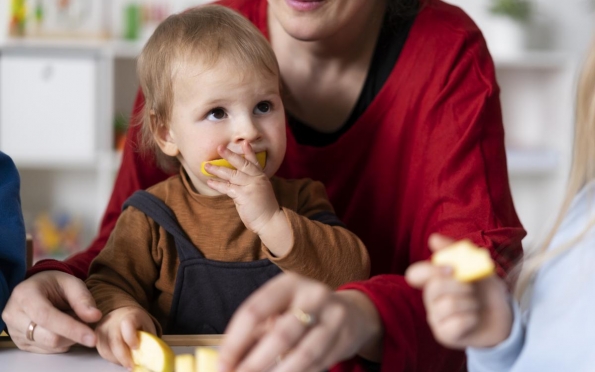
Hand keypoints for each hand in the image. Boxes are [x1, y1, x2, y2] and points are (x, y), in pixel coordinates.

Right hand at [2, 270, 101, 352]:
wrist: (37, 288)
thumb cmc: (55, 284)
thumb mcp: (72, 283)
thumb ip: (83, 299)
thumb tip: (95, 317)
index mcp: (25, 295)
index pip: (47, 317)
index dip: (71, 329)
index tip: (92, 337)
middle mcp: (14, 315)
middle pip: (49, 337)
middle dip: (74, 333)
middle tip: (83, 319)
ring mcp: (14, 331)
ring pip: (51, 346)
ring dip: (69, 337)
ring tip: (70, 318)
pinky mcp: (21, 343)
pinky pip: (48, 350)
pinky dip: (63, 341)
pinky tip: (61, 328)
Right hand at [95, 306, 155, 368]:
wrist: (122, 314)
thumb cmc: (137, 323)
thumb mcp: (147, 327)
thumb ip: (149, 340)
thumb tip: (152, 357)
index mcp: (129, 316)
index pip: (127, 325)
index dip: (131, 337)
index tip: (136, 347)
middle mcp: (113, 321)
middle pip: (115, 341)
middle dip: (124, 357)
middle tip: (132, 366)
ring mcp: (103, 329)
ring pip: (106, 349)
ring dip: (117, 360)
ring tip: (127, 364)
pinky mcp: (97, 338)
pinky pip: (102, 352)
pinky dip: (111, 359)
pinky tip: (120, 360)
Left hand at [206, 142, 291, 255]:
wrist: (271, 221)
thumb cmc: (263, 209)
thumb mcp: (259, 192)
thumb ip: (248, 185)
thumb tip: (233, 182)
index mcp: (261, 178)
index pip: (254, 162)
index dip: (249, 152)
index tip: (244, 142)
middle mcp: (257, 179)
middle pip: (242, 163)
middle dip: (230, 155)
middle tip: (220, 147)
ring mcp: (251, 186)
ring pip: (232, 174)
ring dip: (218, 169)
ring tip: (207, 166)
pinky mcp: (244, 195)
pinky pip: (228, 187)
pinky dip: (218, 184)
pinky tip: (210, 182)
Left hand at [219, 273, 383, 371]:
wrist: (352, 313)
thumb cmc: (303, 312)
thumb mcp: (281, 309)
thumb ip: (256, 331)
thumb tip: (227, 361)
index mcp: (288, 284)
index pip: (254, 311)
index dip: (235, 341)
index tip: (223, 365)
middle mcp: (313, 295)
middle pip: (281, 334)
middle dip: (256, 363)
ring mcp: (333, 316)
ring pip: (304, 354)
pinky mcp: (344, 338)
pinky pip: (318, 364)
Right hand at [405, 234, 512, 348]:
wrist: (504, 316)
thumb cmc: (485, 290)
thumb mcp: (476, 267)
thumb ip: (456, 252)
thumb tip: (433, 238)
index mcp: (433, 280)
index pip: (415, 274)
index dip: (431, 270)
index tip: (452, 268)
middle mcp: (430, 299)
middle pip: (433, 287)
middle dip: (460, 285)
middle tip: (472, 289)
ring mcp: (435, 318)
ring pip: (448, 304)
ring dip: (470, 303)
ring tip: (475, 305)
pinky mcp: (444, 335)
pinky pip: (456, 323)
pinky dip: (471, 318)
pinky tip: (474, 319)